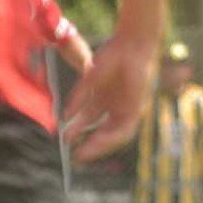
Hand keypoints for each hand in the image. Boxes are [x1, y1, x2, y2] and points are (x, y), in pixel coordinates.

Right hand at [65, 33, 156, 161]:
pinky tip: (98, 142)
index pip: (90, 120)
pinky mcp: (137, 109)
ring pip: (114, 135)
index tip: (65, 140)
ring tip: (84, 154)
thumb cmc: (112, 56)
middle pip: (101, 132)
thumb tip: (64, 116)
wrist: (130, 46)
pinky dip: (111, 137)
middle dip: (89, 144)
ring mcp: (127, 108)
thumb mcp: (90, 79)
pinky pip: (125, 130)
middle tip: (75, 156)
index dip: (78, 130)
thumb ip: (79, 98)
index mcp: (104, 98)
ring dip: (99, 146)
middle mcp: (115, 106)